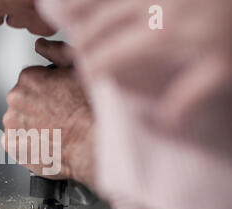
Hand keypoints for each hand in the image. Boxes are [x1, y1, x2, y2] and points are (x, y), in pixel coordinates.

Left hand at [3, 39, 94, 186]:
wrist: (93, 142)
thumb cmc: (91, 106)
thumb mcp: (79, 69)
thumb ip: (56, 52)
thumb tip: (40, 45)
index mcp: (27, 77)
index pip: (31, 83)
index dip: (48, 93)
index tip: (61, 101)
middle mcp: (14, 98)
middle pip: (23, 102)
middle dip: (36, 109)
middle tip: (59, 119)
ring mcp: (11, 123)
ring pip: (19, 123)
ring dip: (31, 127)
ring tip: (54, 133)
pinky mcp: (12, 145)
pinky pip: (15, 143)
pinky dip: (26, 145)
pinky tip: (45, 144)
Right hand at [37, 0, 231, 126]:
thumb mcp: (222, 67)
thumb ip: (190, 94)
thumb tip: (166, 123)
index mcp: (159, 33)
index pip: (109, 54)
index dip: (91, 67)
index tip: (85, 76)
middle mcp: (148, 4)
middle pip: (99, 24)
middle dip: (83, 41)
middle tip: (77, 53)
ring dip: (80, 8)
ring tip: (67, 15)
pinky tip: (93, 5)